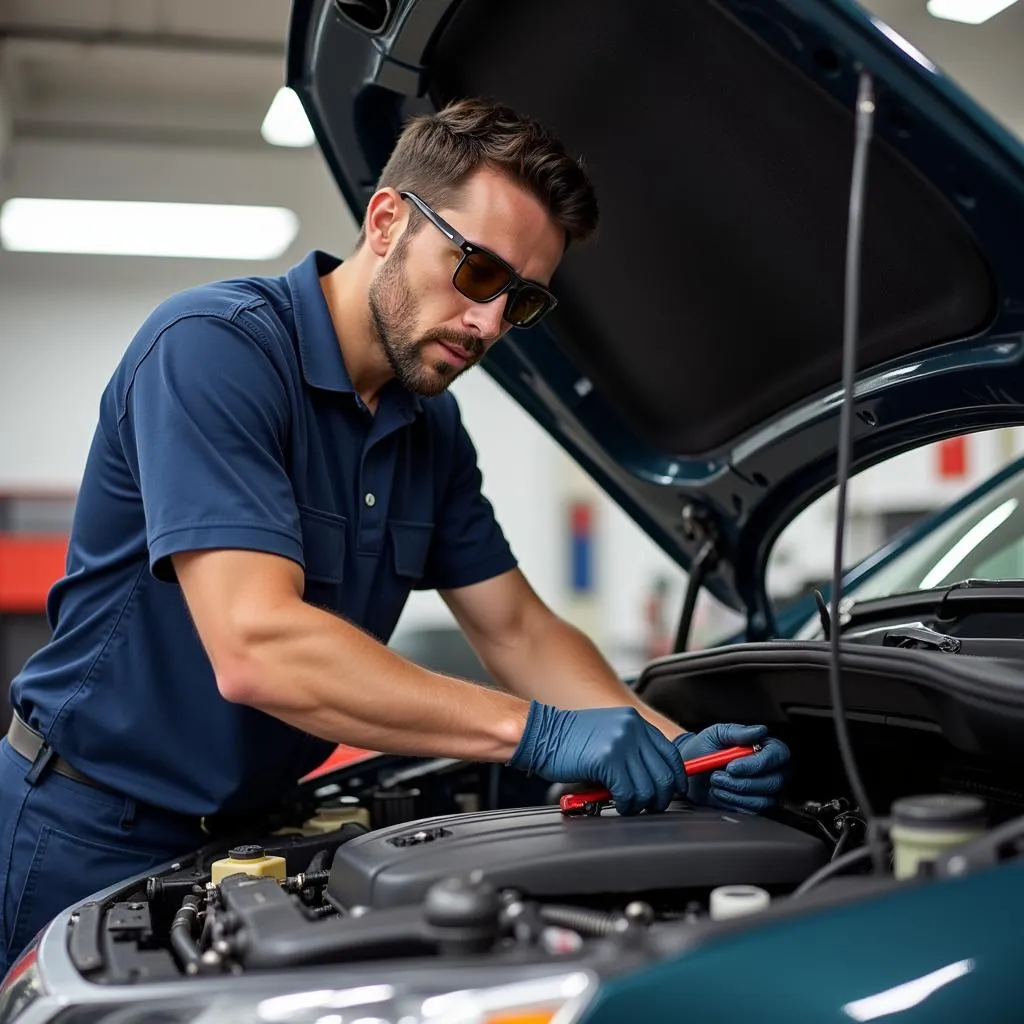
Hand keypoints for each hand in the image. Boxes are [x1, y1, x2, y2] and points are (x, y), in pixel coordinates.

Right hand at [509, 702, 687, 815]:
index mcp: (634, 722)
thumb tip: (653, 776)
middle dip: (660, 797)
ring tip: (629, 806)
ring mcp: (621, 744)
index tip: (673, 790)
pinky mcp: (607, 760)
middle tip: (651, 806)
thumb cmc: (569, 739)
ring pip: (648, 787)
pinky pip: (628, 792)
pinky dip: (626, 804)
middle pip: (664, 773)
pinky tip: (618, 804)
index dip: (675, 777)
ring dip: (640, 803)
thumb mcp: (608, 735)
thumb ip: (631, 749)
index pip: (670, 753)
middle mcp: (632, 729)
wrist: (542, 734)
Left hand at [675, 723, 788, 813]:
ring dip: (734, 793)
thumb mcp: (717, 734)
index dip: (756, 764)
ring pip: (762, 800)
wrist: (691, 772)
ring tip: (715, 782)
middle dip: (741, 782)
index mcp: (768, 748)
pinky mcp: (757, 808)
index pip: (777, 755)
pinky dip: (732, 803)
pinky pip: (752, 811)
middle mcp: (774, 770)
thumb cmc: (705, 749)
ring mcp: (768, 792)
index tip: (731, 767)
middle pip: (773, 782)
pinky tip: (720, 793)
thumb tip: (761, 730)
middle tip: (717, 775)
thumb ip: (738, 732)